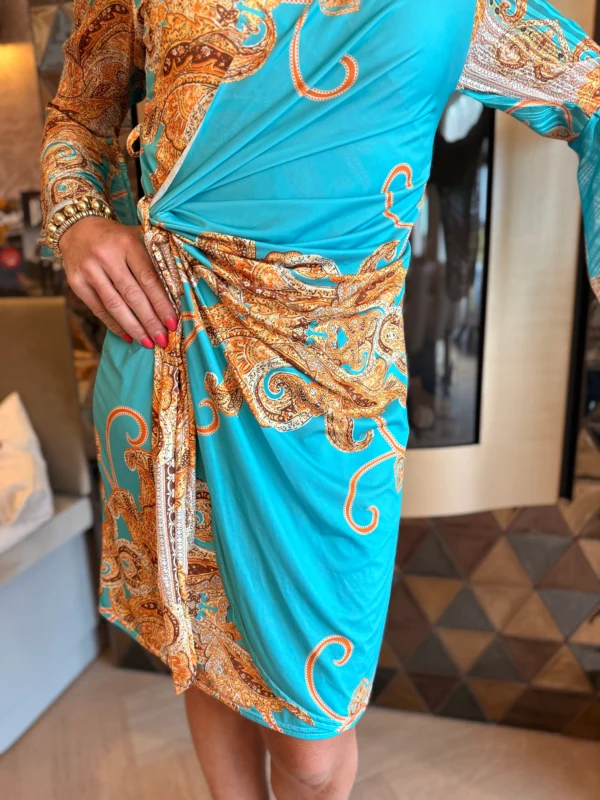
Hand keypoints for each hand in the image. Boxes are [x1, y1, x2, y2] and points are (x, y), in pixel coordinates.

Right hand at [59, 216, 177, 347]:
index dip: (161, 303)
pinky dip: (114, 325)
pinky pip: (99, 309)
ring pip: (114, 306)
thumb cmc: (116, 237)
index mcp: (127, 244)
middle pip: (132, 296)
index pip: (148, 279)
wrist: (76, 227)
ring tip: (148, 342)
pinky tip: (129, 336)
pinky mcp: (76, 283)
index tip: (173, 322)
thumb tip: (176, 295)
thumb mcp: (137, 239)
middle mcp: (106, 257)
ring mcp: (89, 270)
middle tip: (163, 339)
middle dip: (150, 321)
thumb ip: (154, 260)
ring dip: (133, 327)